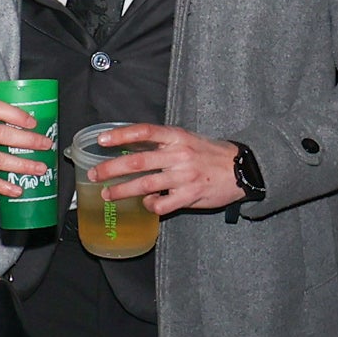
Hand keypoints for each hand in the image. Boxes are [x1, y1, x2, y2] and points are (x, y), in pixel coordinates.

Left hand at [94, 124, 243, 214]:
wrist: (242, 169)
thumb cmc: (211, 154)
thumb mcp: (188, 139)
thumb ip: (163, 143)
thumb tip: (131, 147)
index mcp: (177, 137)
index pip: (144, 132)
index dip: (121, 135)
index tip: (101, 140)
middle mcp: (179, 155)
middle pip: (138, 161)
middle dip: (112, 169)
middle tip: (95, 174)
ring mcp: (184, 176)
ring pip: (145, 185)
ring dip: (123, 191)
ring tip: (108, 194)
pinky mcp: (190, 195)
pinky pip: (162, 204)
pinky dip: (151, 205)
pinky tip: (148, 204)